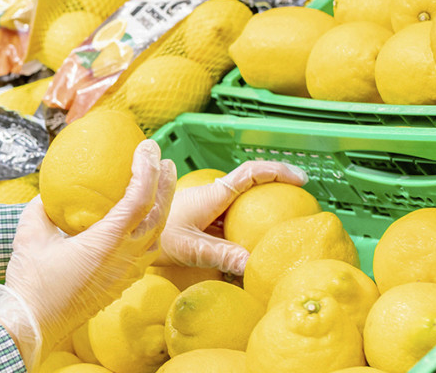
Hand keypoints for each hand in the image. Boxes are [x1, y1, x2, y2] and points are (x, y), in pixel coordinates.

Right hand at [0, 140, 176, 366]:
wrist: (33, 324)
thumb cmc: (31, 280)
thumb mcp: (30, 233)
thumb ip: (42, 208)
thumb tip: (49, 193)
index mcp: (107, 242)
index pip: (139, 199)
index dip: (147, 169)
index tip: (147, 148)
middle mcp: (125, 257)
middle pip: (158, 215)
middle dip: (165, 184)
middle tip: (164, 160)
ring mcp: (127, 273)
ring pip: (157, 235)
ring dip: (162, 207)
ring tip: (160, 186)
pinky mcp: (122, 283)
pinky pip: (147, 252)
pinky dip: (151, 230)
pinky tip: (142, 221)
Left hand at [155, 160, 307, 275]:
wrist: (132, 236)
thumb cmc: (158, 237)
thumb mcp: (191, 248)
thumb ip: (221, 255)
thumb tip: (252, 264)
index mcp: (213, 195)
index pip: (250, 174)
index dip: (277, 171)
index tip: (300, 177)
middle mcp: (214, 196)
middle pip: (252, 185)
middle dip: (278, 187)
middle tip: (302, 201)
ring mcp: (210, 207)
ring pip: (243, 203)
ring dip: (262, 209)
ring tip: (286, 223)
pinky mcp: (206, 219)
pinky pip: (233, 219)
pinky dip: (248, 226)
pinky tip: (256, 244)